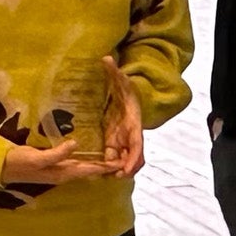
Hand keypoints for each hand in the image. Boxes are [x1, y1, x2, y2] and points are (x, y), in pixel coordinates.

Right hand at [0, 141, 115, 184]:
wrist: (1, 166)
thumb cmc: (19, 162)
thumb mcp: (36, 157)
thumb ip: (56, 153)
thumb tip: (76, 144)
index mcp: (62, 173)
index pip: (88, 169)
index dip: (105, 167)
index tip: (121, 163)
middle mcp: (63, 173)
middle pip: (88, 170)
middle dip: (105, 166)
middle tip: (122, 158)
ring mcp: (58, 169)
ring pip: (83, 167)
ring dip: (97, 163)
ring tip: (111, 156)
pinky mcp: (53, 164)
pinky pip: (74, 162)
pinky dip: (85, 159)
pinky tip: (89, 153)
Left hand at [101, 55, 144, 177]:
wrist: (127, 94)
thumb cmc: (125, 88)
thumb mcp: (120, 79)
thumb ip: (114, 70)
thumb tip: (106, 58)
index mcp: (134, 124)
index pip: (137, 145)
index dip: (133, 158)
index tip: (126, 169)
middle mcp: (131, 136)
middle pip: (134, 159)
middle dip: (127, 169)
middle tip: (114, 177)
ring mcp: (123, 141)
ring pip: (125, 161)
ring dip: (117, 170)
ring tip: (104, 176)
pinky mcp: (115, 142)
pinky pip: (114, 158)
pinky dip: (109, 166)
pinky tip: (98, 170)